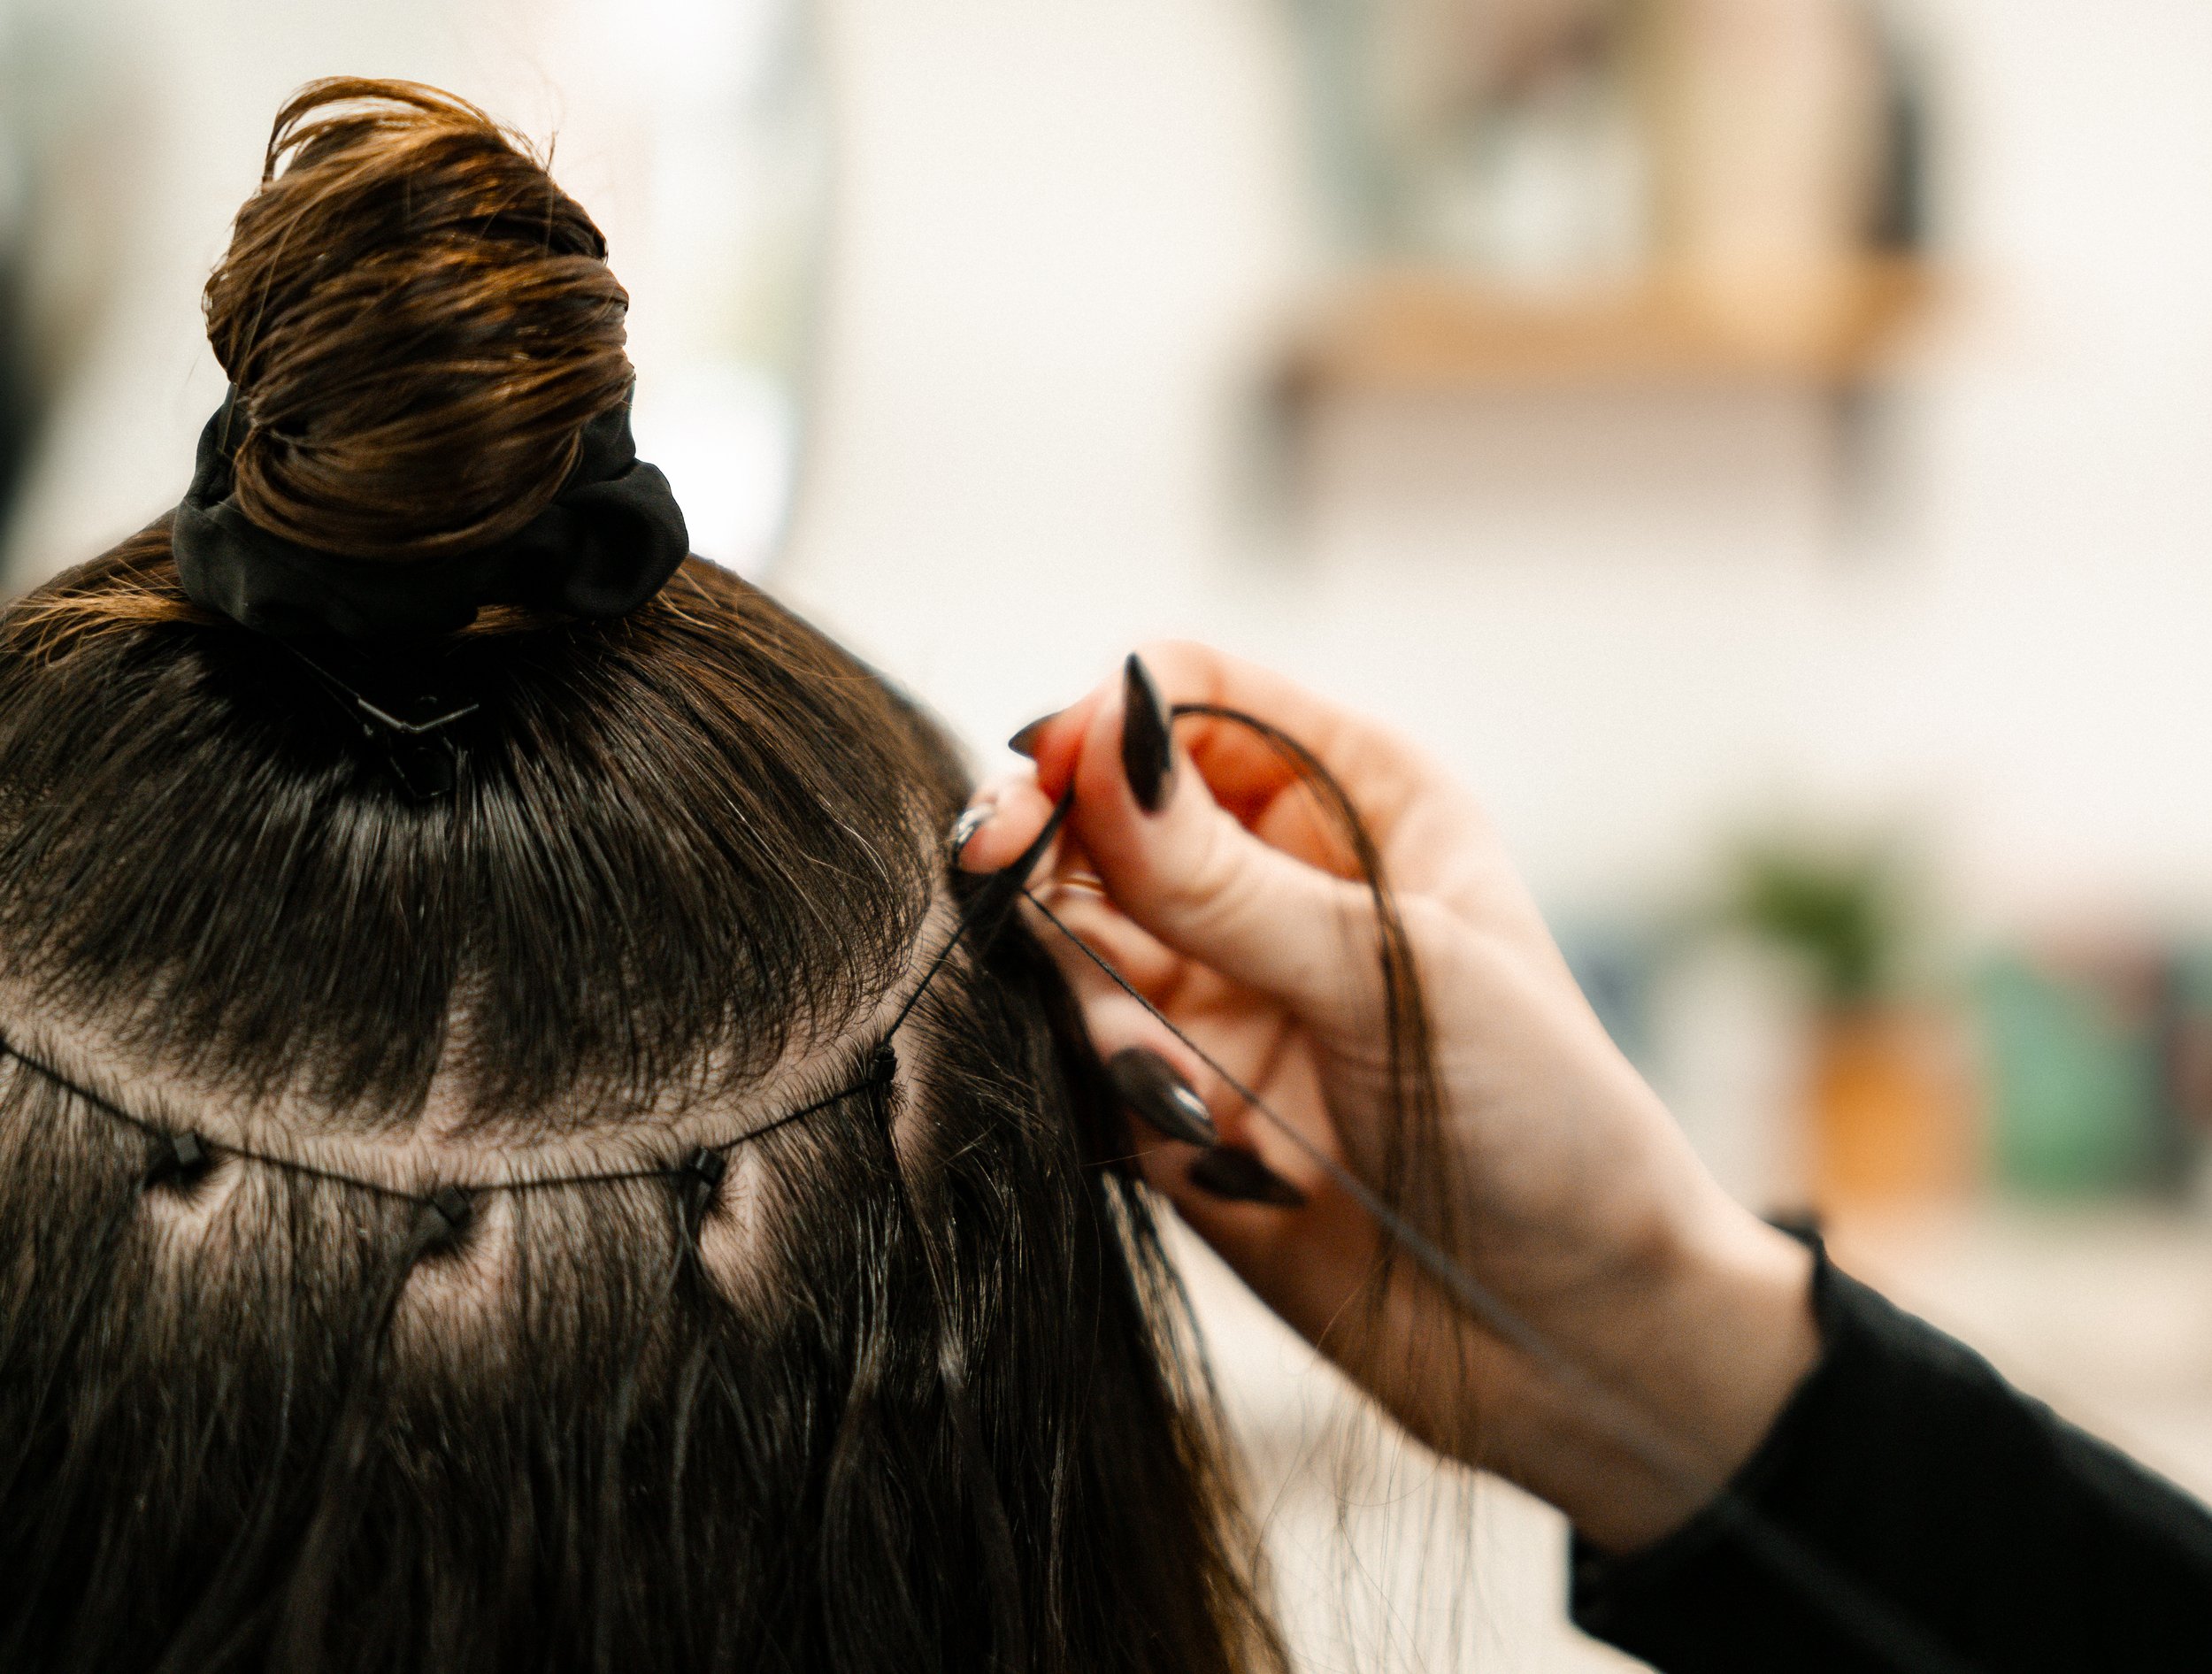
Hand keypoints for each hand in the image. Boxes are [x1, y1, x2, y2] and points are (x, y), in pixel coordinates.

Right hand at [959, 644, 1817, 1551]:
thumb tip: (1103, 746)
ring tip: (1186, 1093)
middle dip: (1052, 848)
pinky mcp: (1173, 1094)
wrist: (1572, 1334)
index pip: (1192, 693)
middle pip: (1100, 806)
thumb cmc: (1547, 1125)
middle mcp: (1274, 876)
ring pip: (1070, 936)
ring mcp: (1217, 987)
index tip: (1051, 774)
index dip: (1111, 718)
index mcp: (1355, 796)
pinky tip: (1205, 1145)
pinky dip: (1109, 1088)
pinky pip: (1077, 1053)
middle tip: (993, 872)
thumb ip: (1230, 881)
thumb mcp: (1399, 978)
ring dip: (1097, 1003)